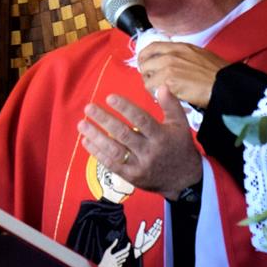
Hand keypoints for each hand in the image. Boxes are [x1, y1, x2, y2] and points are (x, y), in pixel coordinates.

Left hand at [77, 87, 202, 199]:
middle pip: (124, 134)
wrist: (184, 180)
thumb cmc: (180, 146)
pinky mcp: (132, 177)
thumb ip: (171, 105)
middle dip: (104, 120)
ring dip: (96, 137)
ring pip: (115, 151)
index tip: (110, 97)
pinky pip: (112, 165)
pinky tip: (87, 141)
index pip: (141, 120)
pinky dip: (98, 154)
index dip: (125, 108)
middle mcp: (149, 151)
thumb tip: (161, 86)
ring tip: (82, 124)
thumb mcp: (181, 124)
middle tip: (88, 108)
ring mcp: (139, 166)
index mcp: (161, 136)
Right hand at [98, 239, 130, 266]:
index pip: (122, 252)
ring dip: (124, 257)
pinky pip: (121, 265)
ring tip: (125, 255)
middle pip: (123, 256)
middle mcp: (115, 261)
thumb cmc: (104, 258)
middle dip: (126, 253)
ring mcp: (116, 265)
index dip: (126, 248)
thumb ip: (112, 245)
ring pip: (123, 260)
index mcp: (113, 256)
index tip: (128, 244)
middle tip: (128, 250)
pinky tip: (120, 260)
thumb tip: (117, 239)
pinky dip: (121, 262)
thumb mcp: (107, 251)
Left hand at [134, 217, 161, 253]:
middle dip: (157, 225)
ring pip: (156, 232)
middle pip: (155, 229)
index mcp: (147, 233)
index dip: (155, 224)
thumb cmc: (138, 241)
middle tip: (160, 220)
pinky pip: (156, 236)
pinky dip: (158, 233)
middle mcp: (150, 235)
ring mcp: (152, 238)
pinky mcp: (153, 241)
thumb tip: (143, 221)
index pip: (152, 228)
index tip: (157, 220)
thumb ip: (142, 227)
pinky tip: (160, 229)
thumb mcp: (140, 232)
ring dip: (158, 228)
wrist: (138, 248)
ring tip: (160, 223)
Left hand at [137, 42, 229, 106]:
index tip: (145, 65)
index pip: (152, 47)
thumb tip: (175, 63)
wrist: (225, 84)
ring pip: (147, 78)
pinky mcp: (168, 82)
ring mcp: (168, 68)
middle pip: (145, 63)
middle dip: (147, 75)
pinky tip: (166, 99)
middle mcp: (171, 54)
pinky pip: (152, 90)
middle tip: (154, 84)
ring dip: (152, 87)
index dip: (144, 57)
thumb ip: (184, 56)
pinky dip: (156, 96)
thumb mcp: (200, 55)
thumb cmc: (218, 73)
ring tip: (162, 93)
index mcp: (179, 47)